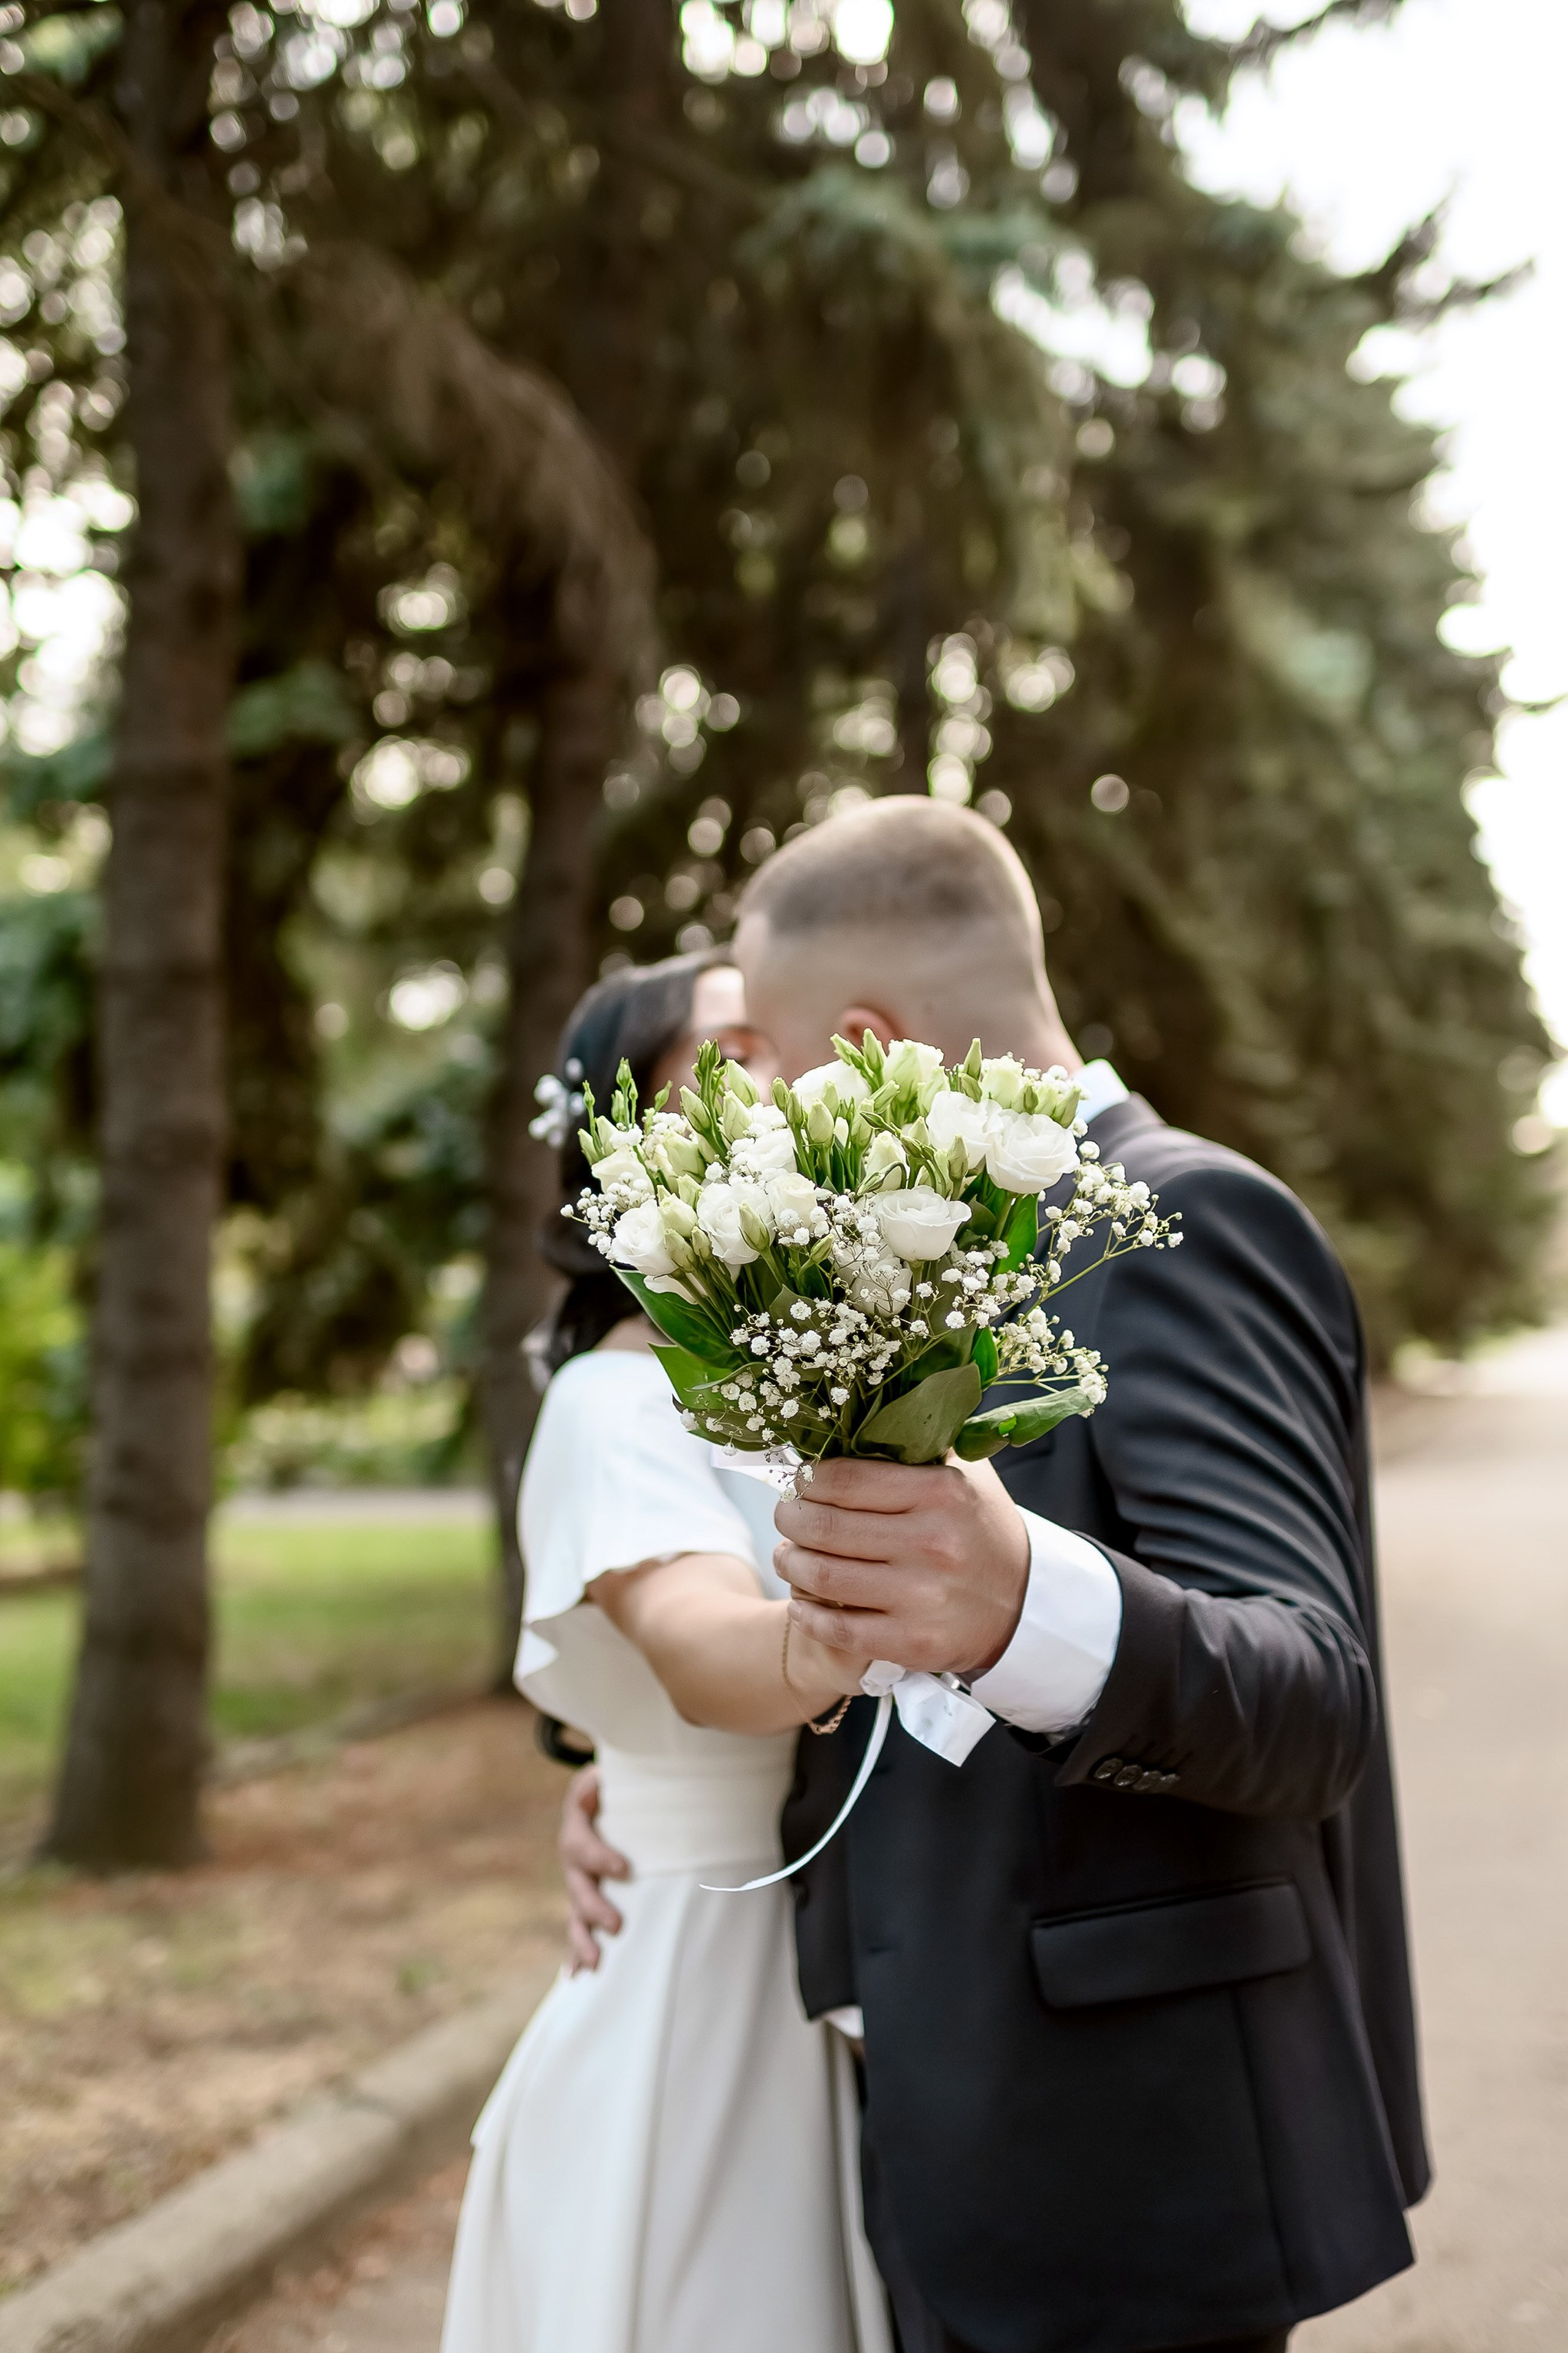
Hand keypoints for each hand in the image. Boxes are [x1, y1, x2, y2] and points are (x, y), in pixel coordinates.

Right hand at [558, 1765, 630, 1973]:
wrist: (601, 1800)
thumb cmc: (613, 1788)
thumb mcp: (609, 1776)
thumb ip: (603, 1779)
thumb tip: (598, 1780)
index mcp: (577, 1829)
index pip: (583, 1846)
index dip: (600, 1857)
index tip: (624, 1869)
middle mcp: (572, 1861)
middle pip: (577, 1888)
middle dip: (595, 1908)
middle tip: (616, 1925)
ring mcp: (577, 1885)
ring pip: (575, 1916)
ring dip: (582, 1940)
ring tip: (595, 1963)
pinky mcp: (584, 1903)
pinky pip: (577, 1931)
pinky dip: (574, 1955)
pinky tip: (575, 1977)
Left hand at [775, 1453, 1029, 1682]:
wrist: (1025, 1605)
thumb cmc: (979, 1529)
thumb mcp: (964, 1474)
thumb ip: (919, 1443)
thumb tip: (851, 1418)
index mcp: (941, 1491)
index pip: (842, 1478)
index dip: (806, 1480)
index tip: (800, 1483)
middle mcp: (933, 1542)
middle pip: (822, 1526)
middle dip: (789, 1519)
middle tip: (786, 1517)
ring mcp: (923, 1596)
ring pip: (821, 1577)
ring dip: (789, 1563)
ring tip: (787, 1555)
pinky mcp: (914, 1642)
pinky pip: (837, 1628)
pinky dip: (806, 1613)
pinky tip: (801, 1601)